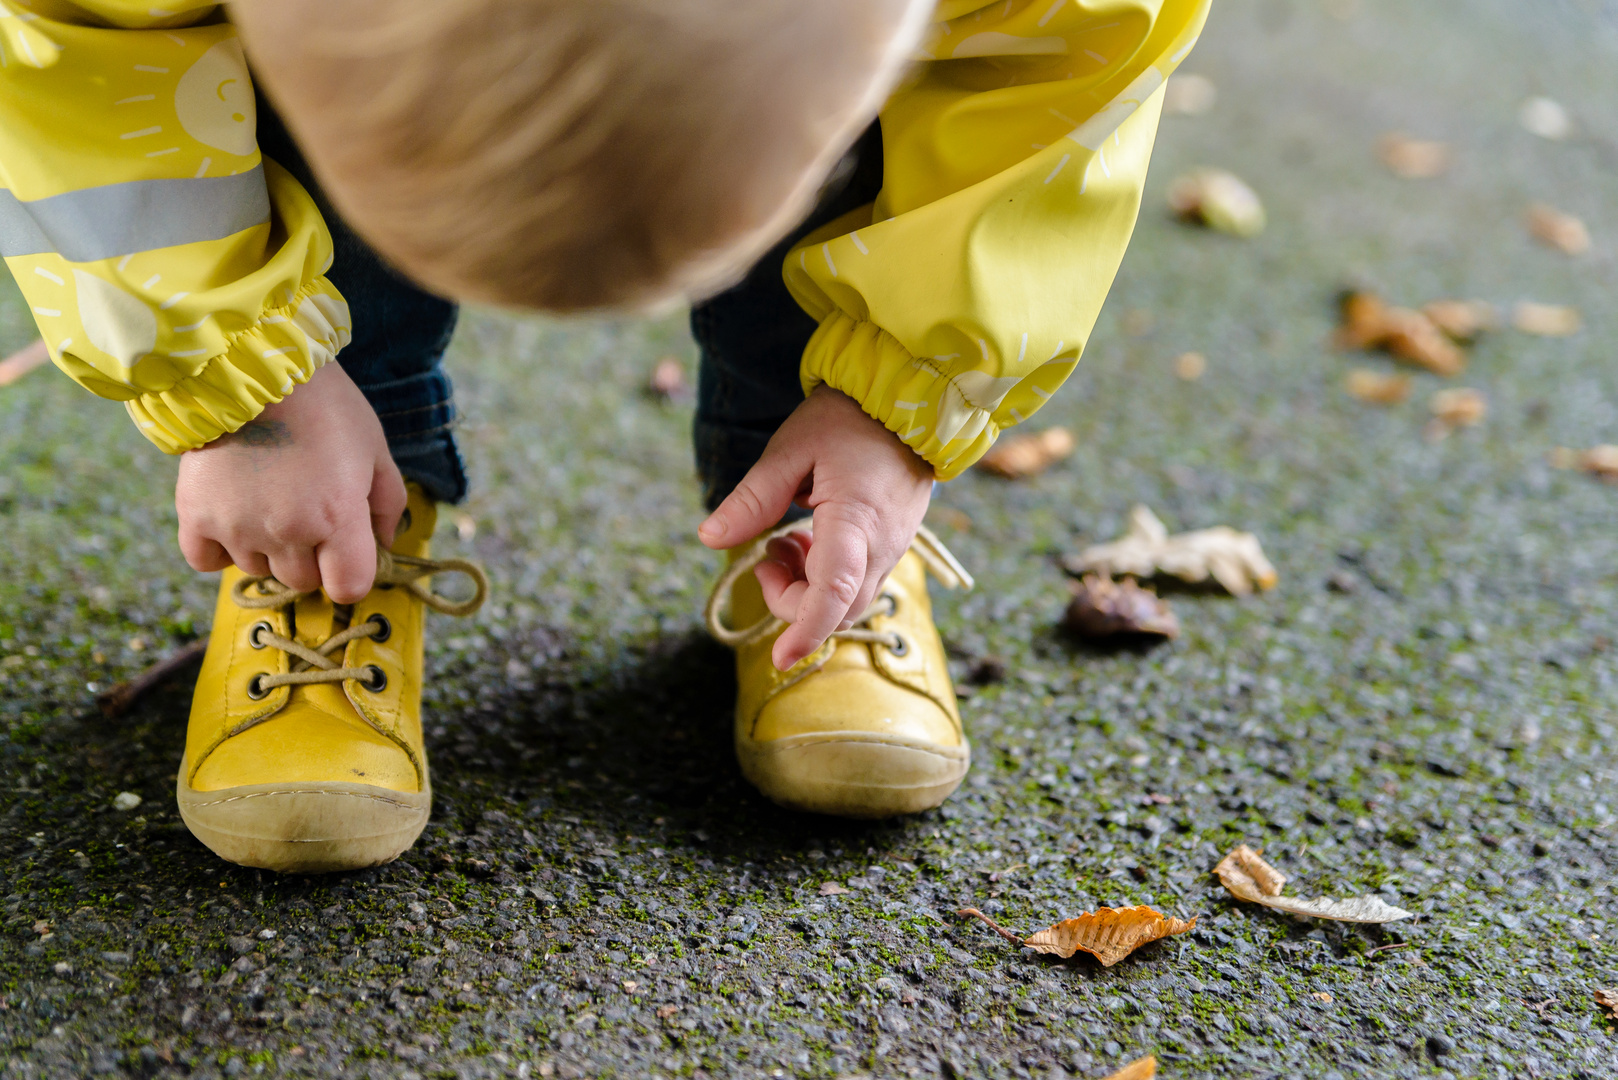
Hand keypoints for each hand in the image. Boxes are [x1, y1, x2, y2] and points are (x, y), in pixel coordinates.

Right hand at [175, 362, 406, 602]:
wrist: (252, 367)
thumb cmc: (325, 406)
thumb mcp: (374, 448)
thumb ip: (388, 503)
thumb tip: (387, 543)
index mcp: (338, 519)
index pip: (348, 587)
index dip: (351, 574)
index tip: (346, 552)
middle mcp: (287, 532)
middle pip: (303, 580)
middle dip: (311, 556)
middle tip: (307, 513)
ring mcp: (238, 528)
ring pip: (258, 570)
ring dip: (268, 549)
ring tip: (270, 501)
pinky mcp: (195, 516)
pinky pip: (207, 561)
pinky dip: (219, 549)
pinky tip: (234, 519)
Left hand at [698, 386, 933, 669]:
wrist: (910, 401)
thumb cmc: (847, 419)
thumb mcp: (790, 449)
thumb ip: (752, 498)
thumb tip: (709, 538)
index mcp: (855, 520)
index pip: (834, 593)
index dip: (804, 630)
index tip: (778, 657)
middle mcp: (881, 545)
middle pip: (837, 610)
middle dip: (791, 602)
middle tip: (767, 555)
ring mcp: (893, 549)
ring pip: (848, 601)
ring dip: (807, 588)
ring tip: (785, 540)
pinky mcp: (894, 547)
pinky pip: (858, 583)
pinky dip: (825, 578)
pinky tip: (808, 538)